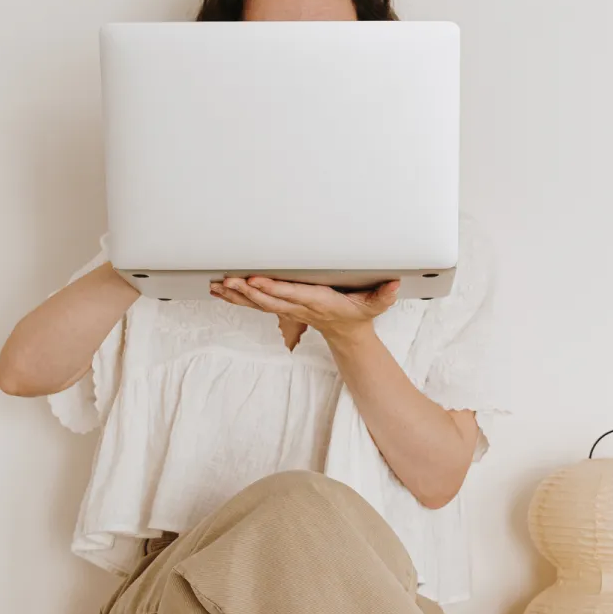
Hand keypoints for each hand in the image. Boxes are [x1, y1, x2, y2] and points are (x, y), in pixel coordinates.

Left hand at [209, 275, 399, 343]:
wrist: (347, 333)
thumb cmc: (357, 314)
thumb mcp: (375, 305)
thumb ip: (385, 294)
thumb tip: (394, 284)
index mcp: (318, 302)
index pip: (292, 295)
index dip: (273, 288)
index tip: (255, 281)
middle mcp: (299, 306)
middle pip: (269, 299)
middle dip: (247, 290)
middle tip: (228, 280)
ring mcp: (288, 309)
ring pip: (258, 303)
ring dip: (237, 295)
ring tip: (218, 285)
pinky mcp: (282, 307)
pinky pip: (256, 304)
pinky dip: (237, 298)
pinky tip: (221, 291)